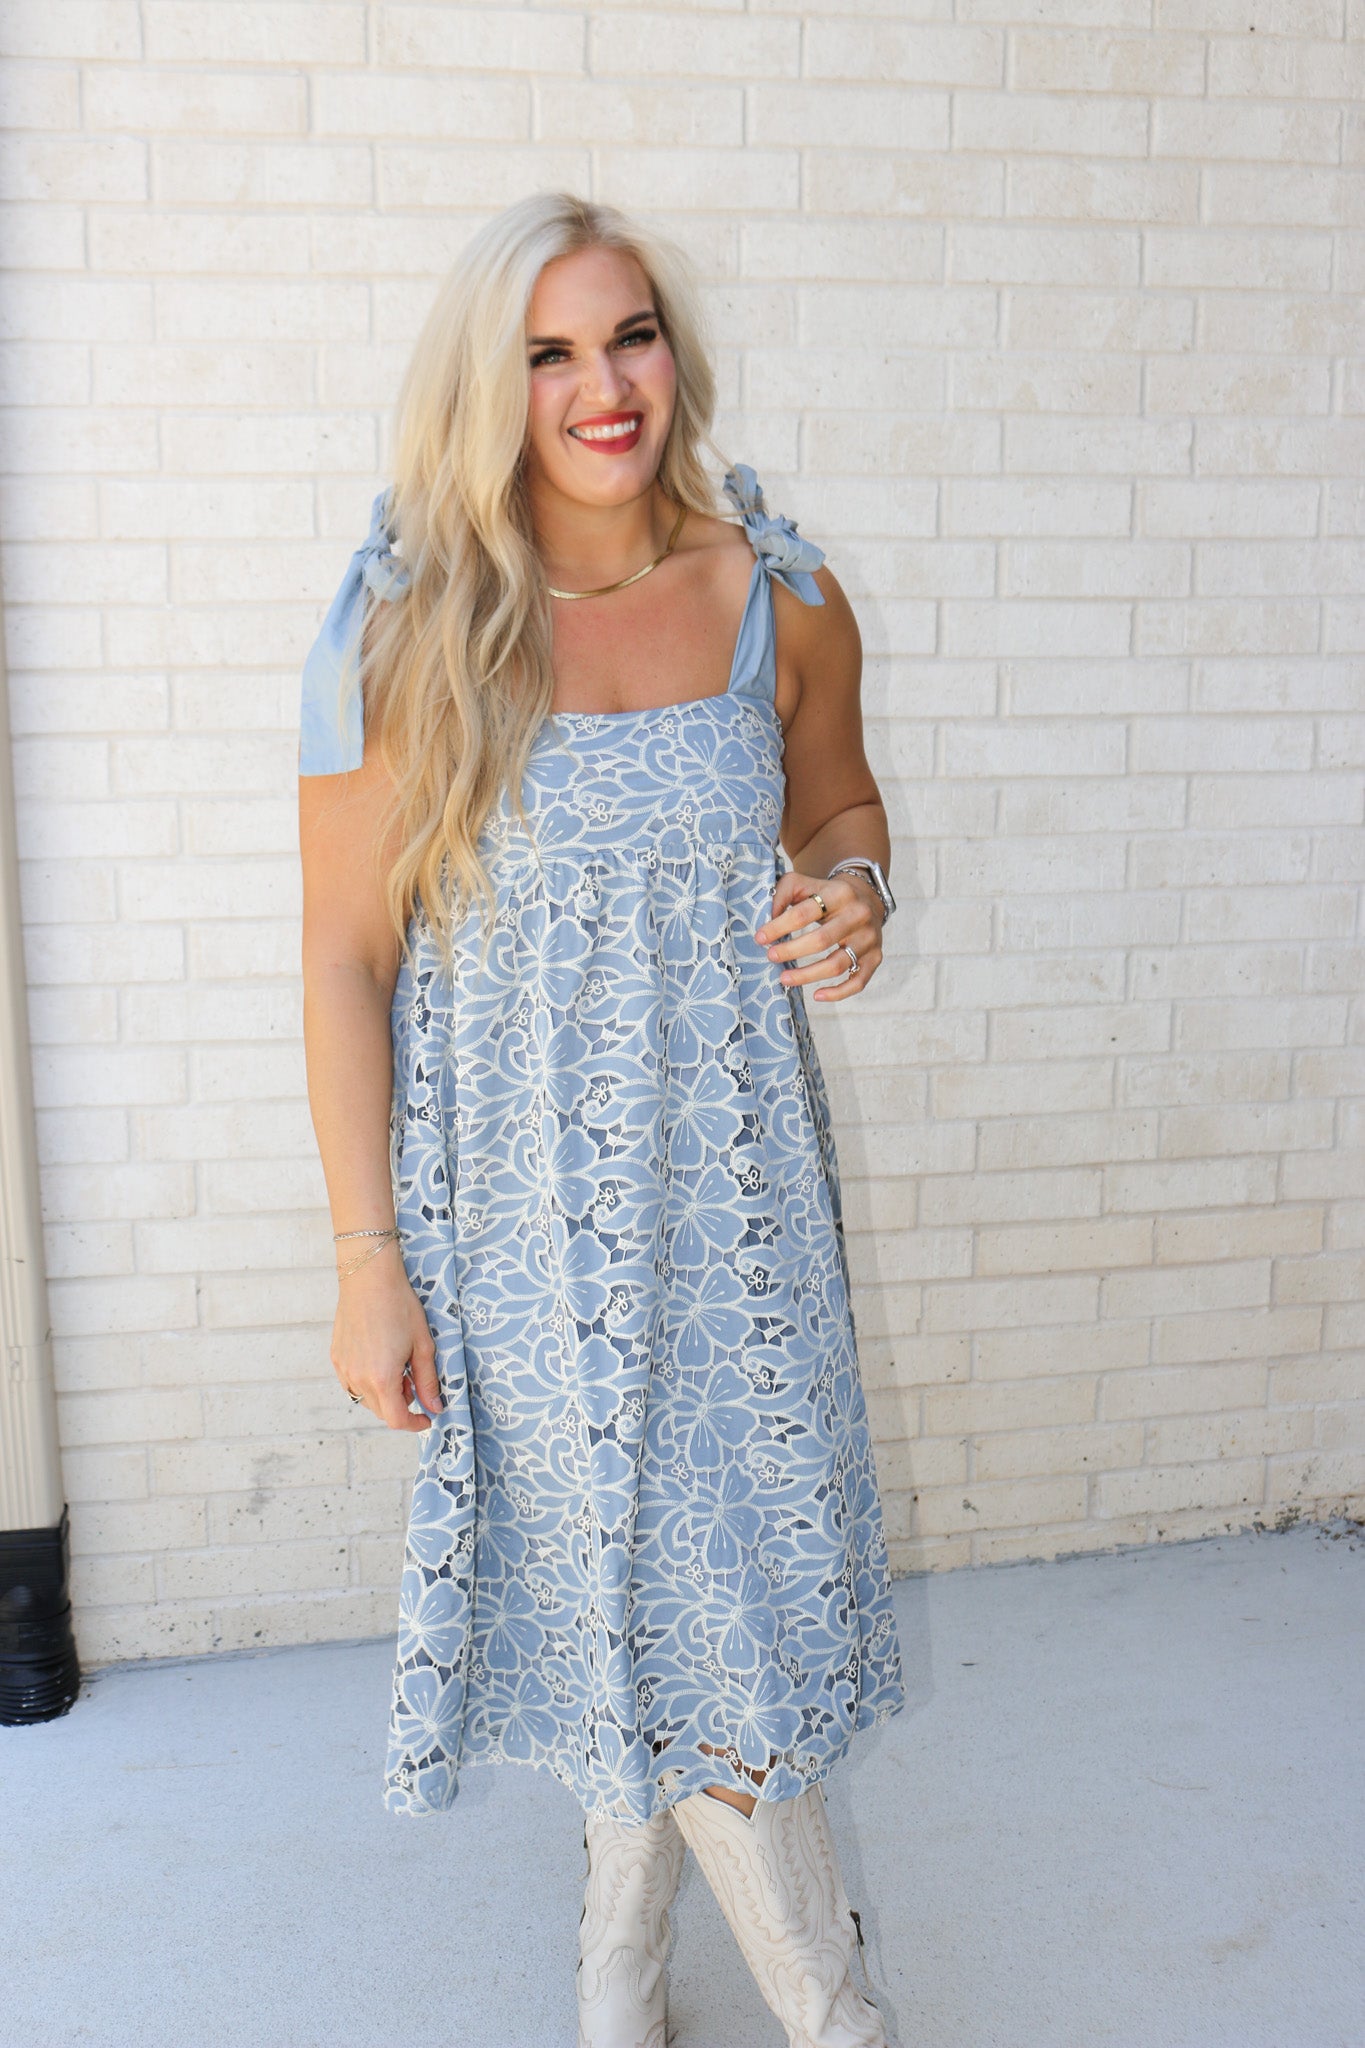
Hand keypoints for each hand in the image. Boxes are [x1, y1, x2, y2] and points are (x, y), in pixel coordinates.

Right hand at [331, 1244, 442, 1431]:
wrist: (369, 1278)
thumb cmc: (399, 1306)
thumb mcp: (422, 1345)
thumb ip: (428, 1380)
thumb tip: (435, 1407)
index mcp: (382, 1378)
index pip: (396, 1419)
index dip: (414, 1424)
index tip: (426, 1418)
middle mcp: (358, 1378)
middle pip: (380, 1411)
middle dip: (401, 1405)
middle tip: (413, 1380)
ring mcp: (344, 1368)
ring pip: (365, 1399)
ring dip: (384, 1394)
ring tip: (397, 1366)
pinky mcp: (336, 1358)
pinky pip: (352, 1383)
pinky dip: (368, 1382)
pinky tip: (379, 1360)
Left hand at [755, 867, 884, 1002]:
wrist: (868, 898)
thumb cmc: (827, 894)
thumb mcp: (804, 884)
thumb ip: (782, 895)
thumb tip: (767, 921)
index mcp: (839, 894)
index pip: (804, 913)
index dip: (779, 927)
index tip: (760, 938)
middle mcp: (858, 916)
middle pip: (821, 940)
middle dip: (791, 951)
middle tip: (770, 957)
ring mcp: (869, 939)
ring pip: (837, 965)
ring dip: (807, 976)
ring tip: (784, 979)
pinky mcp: (876, 957)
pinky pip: (858, 982)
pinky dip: (838, 993)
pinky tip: (817, 995)